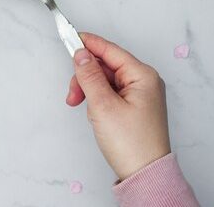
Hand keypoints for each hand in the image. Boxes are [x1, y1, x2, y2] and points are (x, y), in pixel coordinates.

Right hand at [67, 33, 170, 180]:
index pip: (110, 50)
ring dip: (88, 88)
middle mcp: (143, 81)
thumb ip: (89, 75)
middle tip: (73, 91)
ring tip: (79, 104)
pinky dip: (96, 97)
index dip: (88, 43)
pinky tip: (92, 110)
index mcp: (142, 75)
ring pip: (104, 79)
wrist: (144, 176)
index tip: (69, 37)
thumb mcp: (103, 105)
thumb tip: (80, 53)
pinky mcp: (132, 105)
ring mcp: (138, 93)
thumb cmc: (131, 144)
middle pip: (105, 65)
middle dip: (85, 76)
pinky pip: (109, 91)